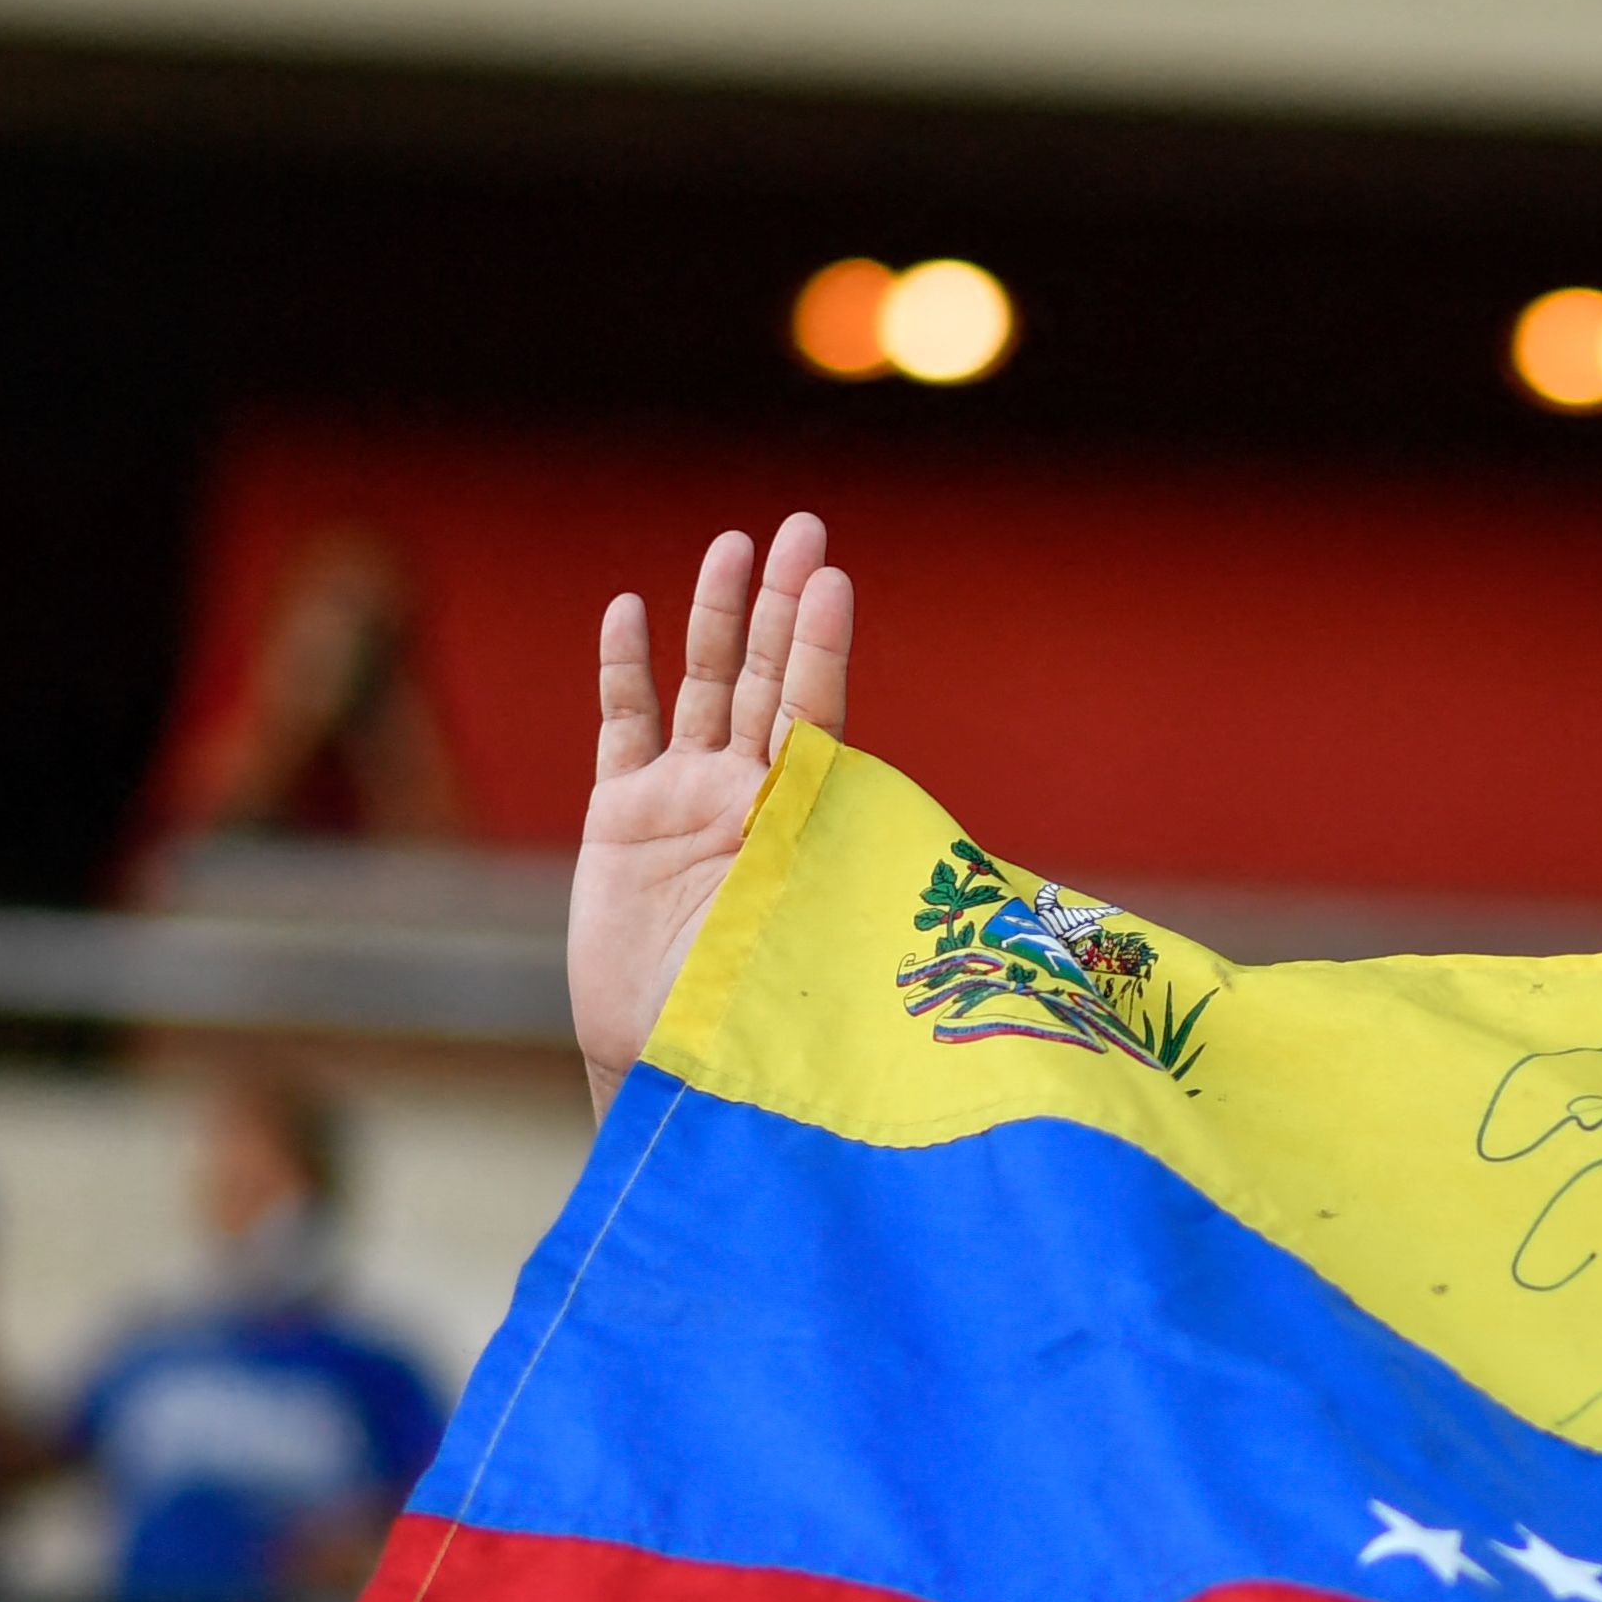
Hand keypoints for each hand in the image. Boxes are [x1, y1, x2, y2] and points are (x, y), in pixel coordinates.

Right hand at [569, 519, 851, 1114]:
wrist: (681, 1075)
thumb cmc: (770, 1023)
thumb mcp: (832, 945)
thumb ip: (870, 896)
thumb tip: (980, 903)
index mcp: (805, 818)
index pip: (815, 709)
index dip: (819, 644)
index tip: (832, 578)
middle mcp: (748, 796)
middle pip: (765, 677)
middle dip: (779, 604)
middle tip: (800, 526)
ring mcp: (683, 803)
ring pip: (700, 688)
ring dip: (711, 617)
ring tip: (731, 546)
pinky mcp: (622, 822)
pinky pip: (621, 730)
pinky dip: (624, 671)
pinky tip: (630, 611)